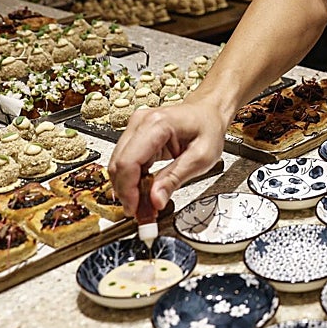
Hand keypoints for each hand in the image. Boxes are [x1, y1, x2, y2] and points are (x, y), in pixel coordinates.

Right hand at [108, 100, 227, 222]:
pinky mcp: (135, 136)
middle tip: (140, 215)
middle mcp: (141, 122)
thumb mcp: (201, 157)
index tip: (135, 209)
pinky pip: (126, 163)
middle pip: (118, 164)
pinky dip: (132, 181)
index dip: (128, 190)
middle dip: (126, 193)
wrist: (207, 112)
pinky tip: (142, 194)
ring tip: (143, 208)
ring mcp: (135, 127)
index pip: (129, 161)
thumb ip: (175, 179)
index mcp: (158, 124)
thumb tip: (155, 201)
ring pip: (118, 165)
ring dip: (128, 189)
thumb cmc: (207, 127)